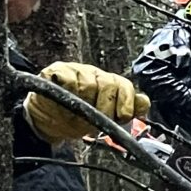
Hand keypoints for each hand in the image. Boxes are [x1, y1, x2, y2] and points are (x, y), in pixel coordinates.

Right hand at [26, 64, 146, 145]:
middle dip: (105, 108)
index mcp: (109, 84)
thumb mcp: (102, 120)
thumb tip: (144, 103)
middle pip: (110, 85)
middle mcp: (94, 74)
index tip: (121, 116)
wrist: (46, 119)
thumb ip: (125, 110)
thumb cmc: (76, 117)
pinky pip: (68, 80)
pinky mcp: (56, 71)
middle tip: (95, 120)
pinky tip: (64, 100)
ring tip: (77, 113)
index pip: (125, 86)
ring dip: (84, 104)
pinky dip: (68, 93)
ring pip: (89, 85)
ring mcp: (75, 70)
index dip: (126, 103)